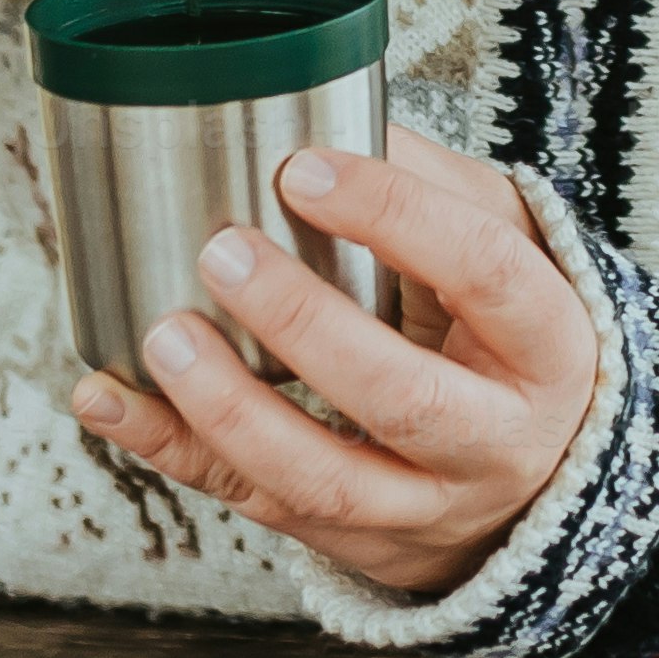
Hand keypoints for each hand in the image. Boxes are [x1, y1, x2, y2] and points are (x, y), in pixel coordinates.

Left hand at [70, 129, 599, 601]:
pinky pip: (257, 504)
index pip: (486, 273)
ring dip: (232, 410)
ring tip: (163, 338)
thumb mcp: (508, 247)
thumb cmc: (507, 338)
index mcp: (548, 345)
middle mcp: (496, 439)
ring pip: (326, 478)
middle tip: (223, 251)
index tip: (304, 167)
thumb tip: (326, 117)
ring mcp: (425, 504)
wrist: (541, 481)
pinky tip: (110, 400)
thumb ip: (433, 183)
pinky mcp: (354, 540)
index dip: (397, 216)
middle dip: (304, 325)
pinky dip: (174, 450)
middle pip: (403, 396)